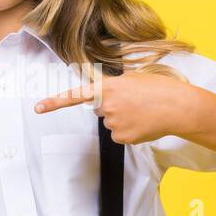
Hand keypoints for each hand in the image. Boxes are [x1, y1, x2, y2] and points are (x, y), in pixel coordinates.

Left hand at [33, 71, 200, 144]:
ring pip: (111, 123)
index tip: (38, 108)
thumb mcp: (133, 78)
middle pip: (99, 110)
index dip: (55, 102)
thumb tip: (104, 98)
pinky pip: (120, 135)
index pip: (76, 95)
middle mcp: (106, 106)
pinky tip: (143, 124)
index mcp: (108, 87)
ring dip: (123, 119)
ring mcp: (113, 123)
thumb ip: (115, 85)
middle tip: (134, 101)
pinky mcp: (122, 138)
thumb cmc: (159, 89)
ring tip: (142, 112)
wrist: (177, 107)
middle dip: (112, 106)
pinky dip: (130, 131)